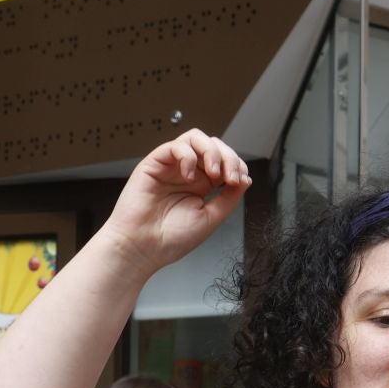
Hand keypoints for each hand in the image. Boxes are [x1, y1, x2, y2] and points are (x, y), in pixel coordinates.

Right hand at [102, 131, 251, 275]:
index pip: (225, 161)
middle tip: (229, 178)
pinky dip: (188, 156)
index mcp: (202, 186)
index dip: (237, 166)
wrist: (142, 248)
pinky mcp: (154, 163)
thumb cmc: (170, 239)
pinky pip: (175, 146)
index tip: (240, 181)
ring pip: (196, 139)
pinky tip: (189, 176)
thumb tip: (246, 179)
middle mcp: (188, 173)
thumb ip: (229, 198)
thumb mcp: (210, 219)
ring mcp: (171, 167)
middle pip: (214, 146)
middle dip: (228, 158)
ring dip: (212, 152)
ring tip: (214, 173)